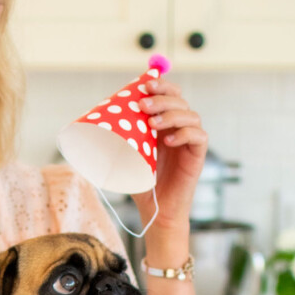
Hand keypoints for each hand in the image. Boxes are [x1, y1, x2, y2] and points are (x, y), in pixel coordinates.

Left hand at [132, 77, 207, 232]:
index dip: (160, 85)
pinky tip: (168, 141)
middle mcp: (179, 128)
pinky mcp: (198, 155)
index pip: (169, 94)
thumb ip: (121, 136)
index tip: (143, 85)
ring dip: (171, 115)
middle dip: (162, 98)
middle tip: (143, 106)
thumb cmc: (141, 183)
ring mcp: (190, 141)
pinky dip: (184, 134)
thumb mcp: (127, 155)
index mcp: (164, 123)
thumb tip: (96, 118)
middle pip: (180, 100)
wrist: (156, 209)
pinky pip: (198, 136)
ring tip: (152, 125)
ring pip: (190, 115)